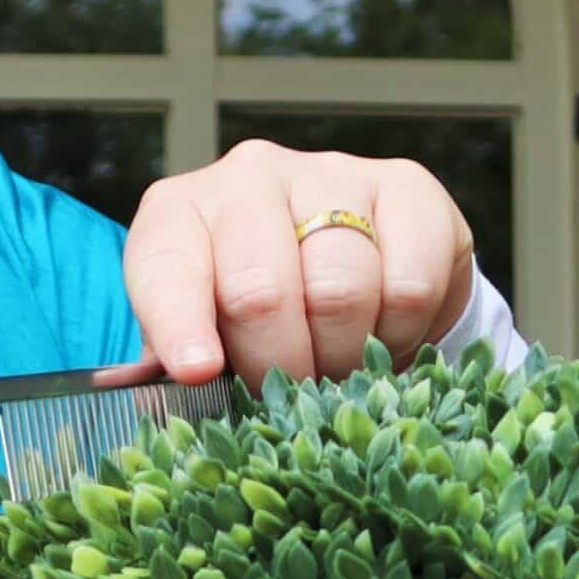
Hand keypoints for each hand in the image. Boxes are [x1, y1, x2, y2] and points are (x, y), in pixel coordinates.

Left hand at [105, 137, 476, 393]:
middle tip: (288, 398)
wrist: (350, 264)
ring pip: (341, 292)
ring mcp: (331, 174)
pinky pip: (410, 285)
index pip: (168, 268)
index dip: (180, 325)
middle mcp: (249, 178)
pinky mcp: (407, 187)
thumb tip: (172, 405)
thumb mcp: (200, 334)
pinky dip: (399, 334)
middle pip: (261, 291)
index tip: (198, 372)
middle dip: (276, 367)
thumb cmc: (253, 311)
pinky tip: (382, 336)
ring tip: (335, 369)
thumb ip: (178, 366)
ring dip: (341, 357)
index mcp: (179, 215)